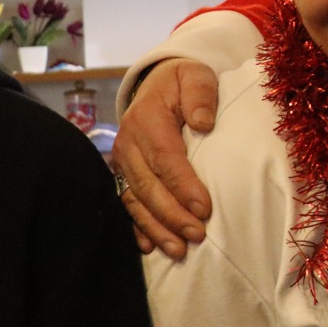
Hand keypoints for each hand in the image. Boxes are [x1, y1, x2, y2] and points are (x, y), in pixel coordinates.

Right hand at [110, 59, 217, 259]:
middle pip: (149, 185)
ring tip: (178, 250)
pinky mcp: (124, 172)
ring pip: (136, 199)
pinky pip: (127, 203)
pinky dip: (138, 227)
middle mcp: (128, 143)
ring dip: (156, 228)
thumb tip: (204, 123)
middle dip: (172, 214)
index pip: (166, 158)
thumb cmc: (184, 82)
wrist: (158, 81)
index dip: (184, 186)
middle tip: (197, 236)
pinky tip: (149, 247)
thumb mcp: (196, 76)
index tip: (205, 209)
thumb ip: (200, 95)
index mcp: (147, 119)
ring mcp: (122, 160)